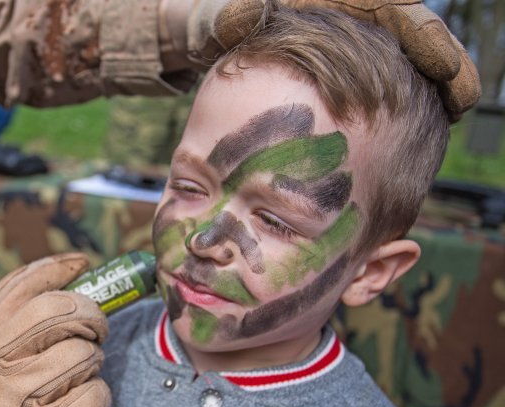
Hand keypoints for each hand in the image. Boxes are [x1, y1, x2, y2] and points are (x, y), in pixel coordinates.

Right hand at [0, 253, 110, 406]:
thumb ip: (4, 325)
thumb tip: (68, 279)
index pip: (20, 285)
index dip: (58, 267)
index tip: (82, 264)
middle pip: (58, 310)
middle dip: (90, 313)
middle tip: (95, 329)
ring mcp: (10, 404)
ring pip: (81, 354)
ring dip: (94, 360)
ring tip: (83, 371)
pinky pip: (93, 398)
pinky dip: (99, 397)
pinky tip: (83, 402)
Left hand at [207, 0, 479, 117]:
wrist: (204, 31)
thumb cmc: (212, 17)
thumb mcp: (219, 15)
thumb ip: (232, 14)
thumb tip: (249, 10)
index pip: (394, 12)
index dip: (424, 39)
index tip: (445, 68)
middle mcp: (347, 18)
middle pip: (407, 40)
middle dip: (439, 68)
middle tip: (462, 102)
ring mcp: (343, 47)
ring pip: (395, 65)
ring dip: (421, 91)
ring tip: (446, 122)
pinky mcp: (334, 74)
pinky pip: (372, 86)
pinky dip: (390, 106)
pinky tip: (400, 135)